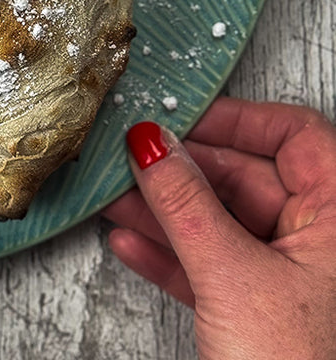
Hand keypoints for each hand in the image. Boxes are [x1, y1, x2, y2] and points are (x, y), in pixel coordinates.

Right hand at [103, 97, 335, 359]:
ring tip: (114, 197)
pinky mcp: (264, 315)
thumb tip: (152, 144)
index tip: (177, 115)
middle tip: (128, 158)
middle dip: (180, 171)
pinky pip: (213, 266)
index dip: (235, 119)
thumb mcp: (233, 277)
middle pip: (247, 178)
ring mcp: (295, 280)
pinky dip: (171, 256)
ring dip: (163, 212)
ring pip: (222, 224)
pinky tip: (130, 242)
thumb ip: (185, 204)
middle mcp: (325, 244)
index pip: (295, 136)